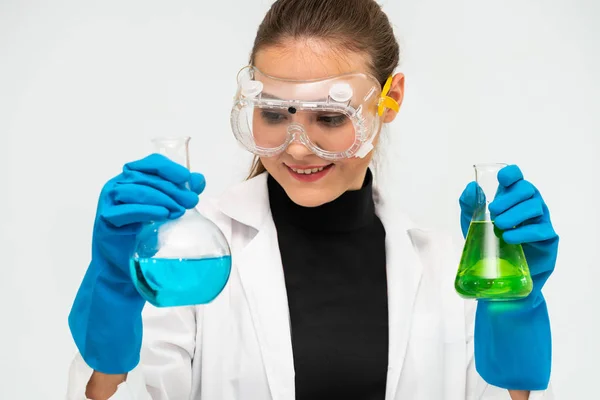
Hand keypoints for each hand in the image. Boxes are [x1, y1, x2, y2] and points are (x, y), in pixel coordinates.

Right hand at [68, 154, 204, 373]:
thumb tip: (202, 181)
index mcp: (136, 189)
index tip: (197, 182)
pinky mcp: (105, 225)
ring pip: (132, 188)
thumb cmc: (146, 252)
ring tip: (179, 208)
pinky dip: (141, 207)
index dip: (173, 167)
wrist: (120, 279)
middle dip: (170, 183)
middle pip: (143, 174)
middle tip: (191, 200)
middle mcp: (120, 194)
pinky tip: (161, 214)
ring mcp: (110, 208)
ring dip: (158, 194)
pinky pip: (119, 208)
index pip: (151, 164)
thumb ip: (179, 201)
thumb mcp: (166, 225)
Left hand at [459, 164, 558, 297]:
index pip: (517, 177)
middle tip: (493, 211)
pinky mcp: (547, 239)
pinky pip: (541, 230)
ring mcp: (541, 221)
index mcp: (511, 197)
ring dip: (516, 214)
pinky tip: (509, 238)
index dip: (512, 174)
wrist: (501, 274)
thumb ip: (469, 204)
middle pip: (527, 189)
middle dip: (509, 197)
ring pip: (535, 207)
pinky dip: (523, 232)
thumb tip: (472, 187)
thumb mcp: (472, 223)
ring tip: (499, 225)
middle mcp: (529, 205)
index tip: (501, 180)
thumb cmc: (489, 243)